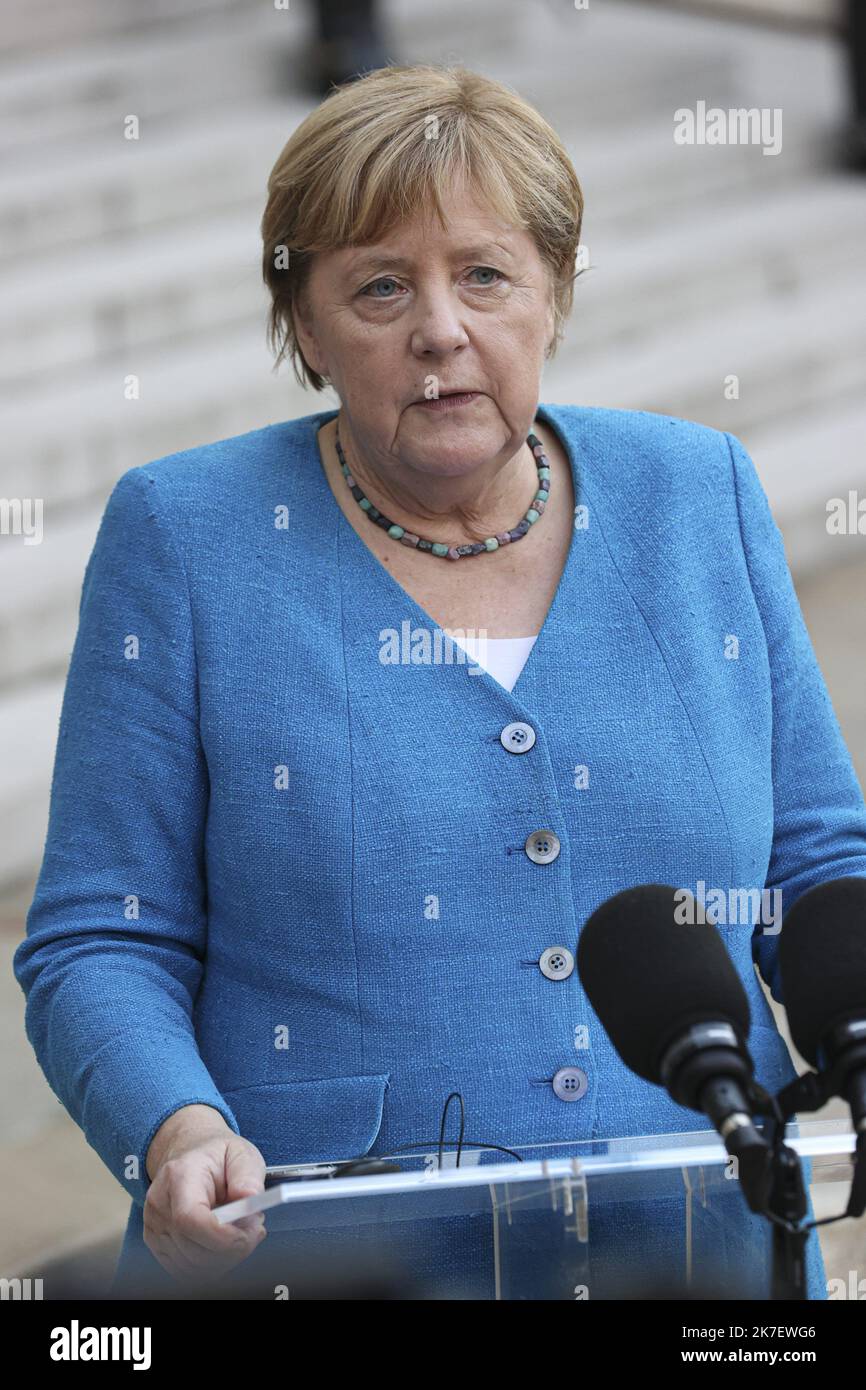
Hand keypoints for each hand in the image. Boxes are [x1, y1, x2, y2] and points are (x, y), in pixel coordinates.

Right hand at [143, 1104, 266, 1284]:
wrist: (190, 1155)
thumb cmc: (217, 1157)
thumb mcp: (241, 1154)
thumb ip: (248, 1175)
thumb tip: (251, 1199)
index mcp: (179, 1176)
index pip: (190, 1219)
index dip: (221, 1237)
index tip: (250, 1232)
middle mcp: (160, 1204)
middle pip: (192, 1249)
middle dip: (232, 1249)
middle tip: (255, 1229)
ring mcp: (154, 1227)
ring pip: (191, 1267)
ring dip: (225, 1259)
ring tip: (241, 1232)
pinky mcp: (157, 1244)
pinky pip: (186, 1271)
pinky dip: (212, 1265)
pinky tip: (226, 1243)